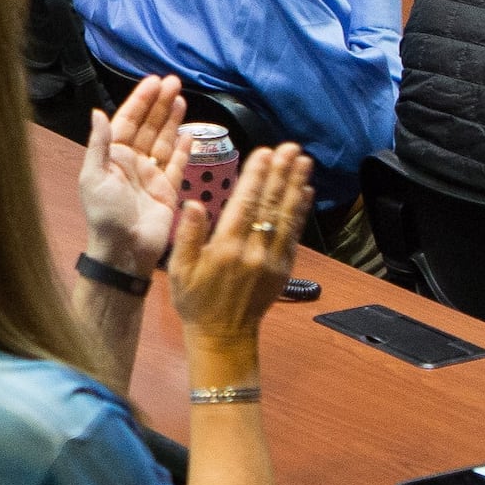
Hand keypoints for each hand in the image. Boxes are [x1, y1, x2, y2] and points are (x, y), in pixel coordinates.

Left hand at [78, 74, 186, 273]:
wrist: (124, 250)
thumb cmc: (105, 214)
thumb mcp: (94, 177)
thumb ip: (99, 144)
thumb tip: (98, 110)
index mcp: (112, 156)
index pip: (128, 120)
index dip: (140, 100)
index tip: (153, 81)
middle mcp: (132, 162)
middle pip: (149, 126)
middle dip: (160, 104)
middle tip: (174, 81)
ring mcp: (151, 175)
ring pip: (164, 141)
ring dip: (172, 120)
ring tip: (181, 98)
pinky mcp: (167, 189)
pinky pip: (177, 164)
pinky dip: (184, 149)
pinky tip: (189, 133)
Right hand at [167, 141, 312, 348]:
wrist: (223, 336)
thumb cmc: (196, 300)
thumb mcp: (180, 270)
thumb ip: (187, 236)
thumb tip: (194, 203)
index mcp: (226, 248)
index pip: (245, 204)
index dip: (256, 176)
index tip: (265, 152)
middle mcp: (253, 251)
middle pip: (270, 205)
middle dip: (281, 174)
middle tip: (292, 148)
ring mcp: (272, 260)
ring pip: (287, 217)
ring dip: (296, 187)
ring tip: (304, 162)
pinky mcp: (283, 269)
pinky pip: (294, 235)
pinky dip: (300, 212)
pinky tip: (304, 193)